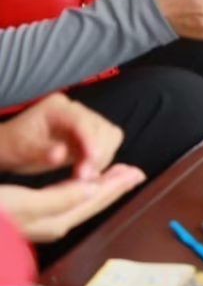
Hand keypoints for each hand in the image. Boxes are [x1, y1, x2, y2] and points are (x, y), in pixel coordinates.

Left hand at [0, 95, 121, 178]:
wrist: (8, 149)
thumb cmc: (11, 147)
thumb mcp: (20, 150)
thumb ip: (41, 151)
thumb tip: (61, 154)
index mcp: (57, 108)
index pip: (82, 121)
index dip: (91, 140)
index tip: (92, 160)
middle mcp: (76, 110)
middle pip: (102, 128)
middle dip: (97, 153)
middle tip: (82, 177)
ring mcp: (85, 122)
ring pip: (109, 137)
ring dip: (101, 158)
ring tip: (82, 177)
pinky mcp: (90, 135)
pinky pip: (107, 145)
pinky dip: (101, 160)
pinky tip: (86, 173)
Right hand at [0, 165, 144, 241]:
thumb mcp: (20, 202)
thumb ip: (58, 199)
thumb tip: (94, 190)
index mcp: (51, 222)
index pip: (92, 201)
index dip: (114, 185)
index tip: (135, 172)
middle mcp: (49, 225)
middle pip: (90, 203)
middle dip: (113, 187)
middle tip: (135, 172)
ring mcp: (39, 223)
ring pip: (79, 203)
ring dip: (100, 188)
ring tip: (117, 175)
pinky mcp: (28, 217)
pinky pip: (63, 203)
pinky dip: (79, 192)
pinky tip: (83, 185)